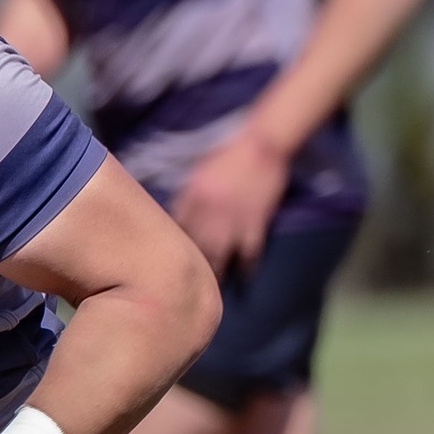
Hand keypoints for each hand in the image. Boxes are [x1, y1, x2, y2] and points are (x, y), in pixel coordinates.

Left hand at [172, 125, 289, 272]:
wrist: (262, 145)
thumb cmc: (229, 155)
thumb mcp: (199, 171)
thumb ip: (187, 195)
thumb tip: (175, 216)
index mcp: (192, 197)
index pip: (175, 228)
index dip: (172, 245)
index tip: (170, 258)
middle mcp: (208, 213)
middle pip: (194, 247)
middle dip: (189, 265)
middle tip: (184, 282)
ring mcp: (232, 221)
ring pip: (218, 256)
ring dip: (214, 274)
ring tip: (211, 289)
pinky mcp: (255, 225)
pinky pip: (249, 254)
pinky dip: (247, 268)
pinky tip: (244, 279)